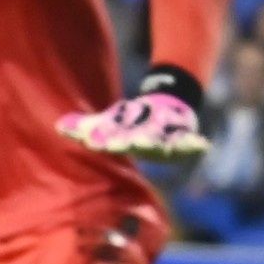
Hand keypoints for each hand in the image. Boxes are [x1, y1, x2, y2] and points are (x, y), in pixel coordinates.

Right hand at [57, 78, 206, 162]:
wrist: (163, 115)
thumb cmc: (133, 124)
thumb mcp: (110, 122)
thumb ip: (87, 127)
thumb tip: (60, 127)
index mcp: (126, 143)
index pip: (115, 142)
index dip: (108, 141)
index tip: (98, 141)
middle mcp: (145, 149)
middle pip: (141, 146)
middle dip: (139, 144)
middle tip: (134, 142)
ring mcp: (166, 145)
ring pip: (165, 148)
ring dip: (165, 148)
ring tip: (162, 146)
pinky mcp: (183, 139)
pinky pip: (190, 144)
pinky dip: (195, 147)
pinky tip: (203, 146)